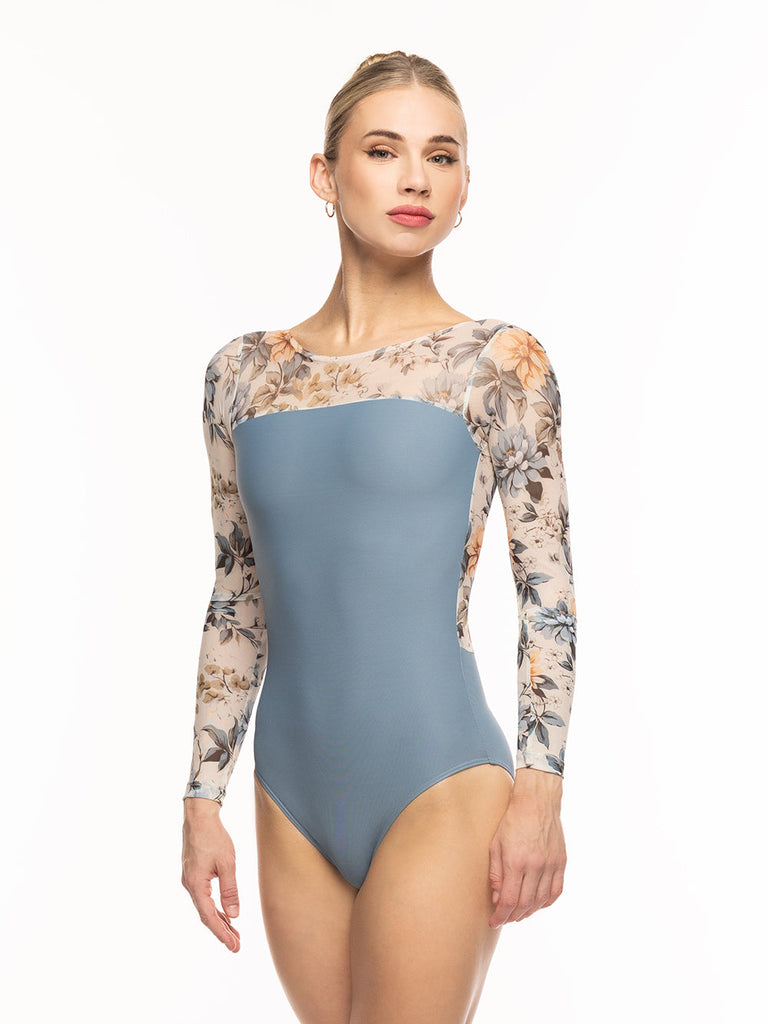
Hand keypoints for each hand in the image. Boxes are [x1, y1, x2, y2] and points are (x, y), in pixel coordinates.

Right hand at [181, 798, 241, 951]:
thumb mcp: (227, 864)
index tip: (234, 946)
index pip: (209, 917)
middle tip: (236, 945)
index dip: (222, 933)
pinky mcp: (193, 874)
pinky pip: (204, 897)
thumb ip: (230, 891)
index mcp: (196, 885)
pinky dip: (214, 907)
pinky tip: (224, 912)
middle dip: (222, 931)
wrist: (199, 817)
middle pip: (206, 915)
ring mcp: (190, 880)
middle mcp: (189, 885)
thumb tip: (234, 915)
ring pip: (205, 906)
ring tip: (234, 933)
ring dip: (219, 920)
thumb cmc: (214, 837)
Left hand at [487, 767, 565, 927]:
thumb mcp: (495, 844)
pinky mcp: (561, 862)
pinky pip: (556, 891)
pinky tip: (537, 904)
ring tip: (518, 914)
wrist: (537, 801)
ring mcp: (550, 865)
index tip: (494, 921)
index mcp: (516, 861)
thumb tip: (496, 898)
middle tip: (504, 919)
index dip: (501, 916)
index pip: (509, 900)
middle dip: (512, 917)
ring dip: (528, 912)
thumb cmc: (512, 820)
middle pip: (525, 905)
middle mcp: (535, 866)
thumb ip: (496, 873)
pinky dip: (546, 902)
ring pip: (541, 901)